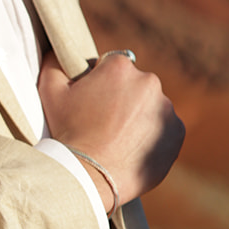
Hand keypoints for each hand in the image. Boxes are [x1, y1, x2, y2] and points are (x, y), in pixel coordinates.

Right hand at [38, 51, 184, 207]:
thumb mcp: (50, 91)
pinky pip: (164, 128)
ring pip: (149, 106)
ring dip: (137, 117)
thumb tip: (59, 52)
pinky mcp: (177, 132)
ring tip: (117, 139)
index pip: (110, 66)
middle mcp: (149, 81)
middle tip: (102, 123)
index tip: (90, 102)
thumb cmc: (68, 131)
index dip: (97, 84)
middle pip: (132, 85)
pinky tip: (132, 148)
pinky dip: (151, 135)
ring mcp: (166, 108)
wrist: (91, 175)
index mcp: (120, 66)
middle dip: (120, 98)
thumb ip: (54, 62)